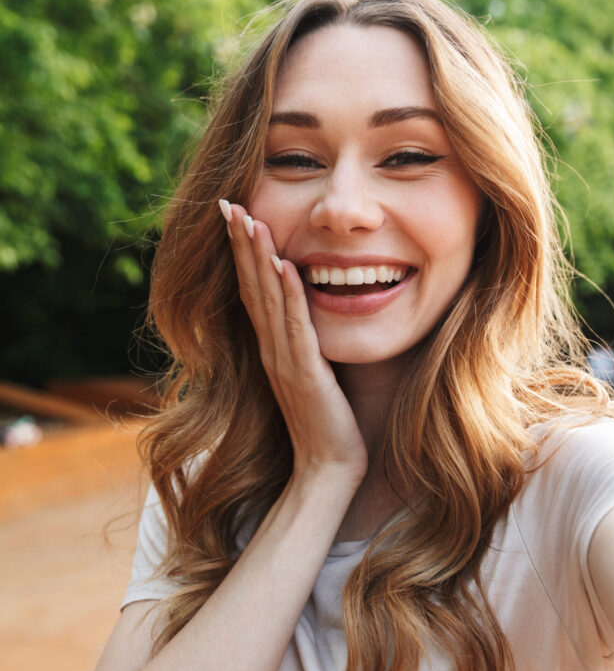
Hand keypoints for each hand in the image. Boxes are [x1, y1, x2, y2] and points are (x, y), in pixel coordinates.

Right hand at [220, 199, 367, 485]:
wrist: (328, 467)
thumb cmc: (325, 422)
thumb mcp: (310, 374)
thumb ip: (304, 344)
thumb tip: (311, 310)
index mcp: (273, 347)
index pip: (252, 291)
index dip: (242, 253)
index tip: (236, 215)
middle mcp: (272, 349)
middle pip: (251, 287)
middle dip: (241, 243)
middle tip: (228, 202)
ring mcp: (285, 361)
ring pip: (268, 301)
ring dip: (258, 258)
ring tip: (248, 219)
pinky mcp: (306, 374)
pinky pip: (297, 328)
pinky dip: (290, 295)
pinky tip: (285, 266)